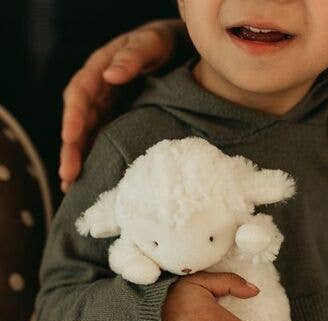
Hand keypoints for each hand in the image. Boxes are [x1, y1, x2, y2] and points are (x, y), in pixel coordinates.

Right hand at [60, 19, 182, 192]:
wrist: (178, 51)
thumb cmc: (162, 44)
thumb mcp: (151, 43)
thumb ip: (132, 56)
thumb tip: (110, 75)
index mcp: (98, 70)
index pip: (80, 93)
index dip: (73, 116)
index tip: (70, 138)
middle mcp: (98, 92)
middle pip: (78, 121)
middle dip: (72, 149)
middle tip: (68, 175)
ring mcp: (107, 109)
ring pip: (87, 136)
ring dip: (80, 160)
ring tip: (71, 188)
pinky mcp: (118, 122)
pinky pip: (104, 141)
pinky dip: (97, 160)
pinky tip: (93, 182)